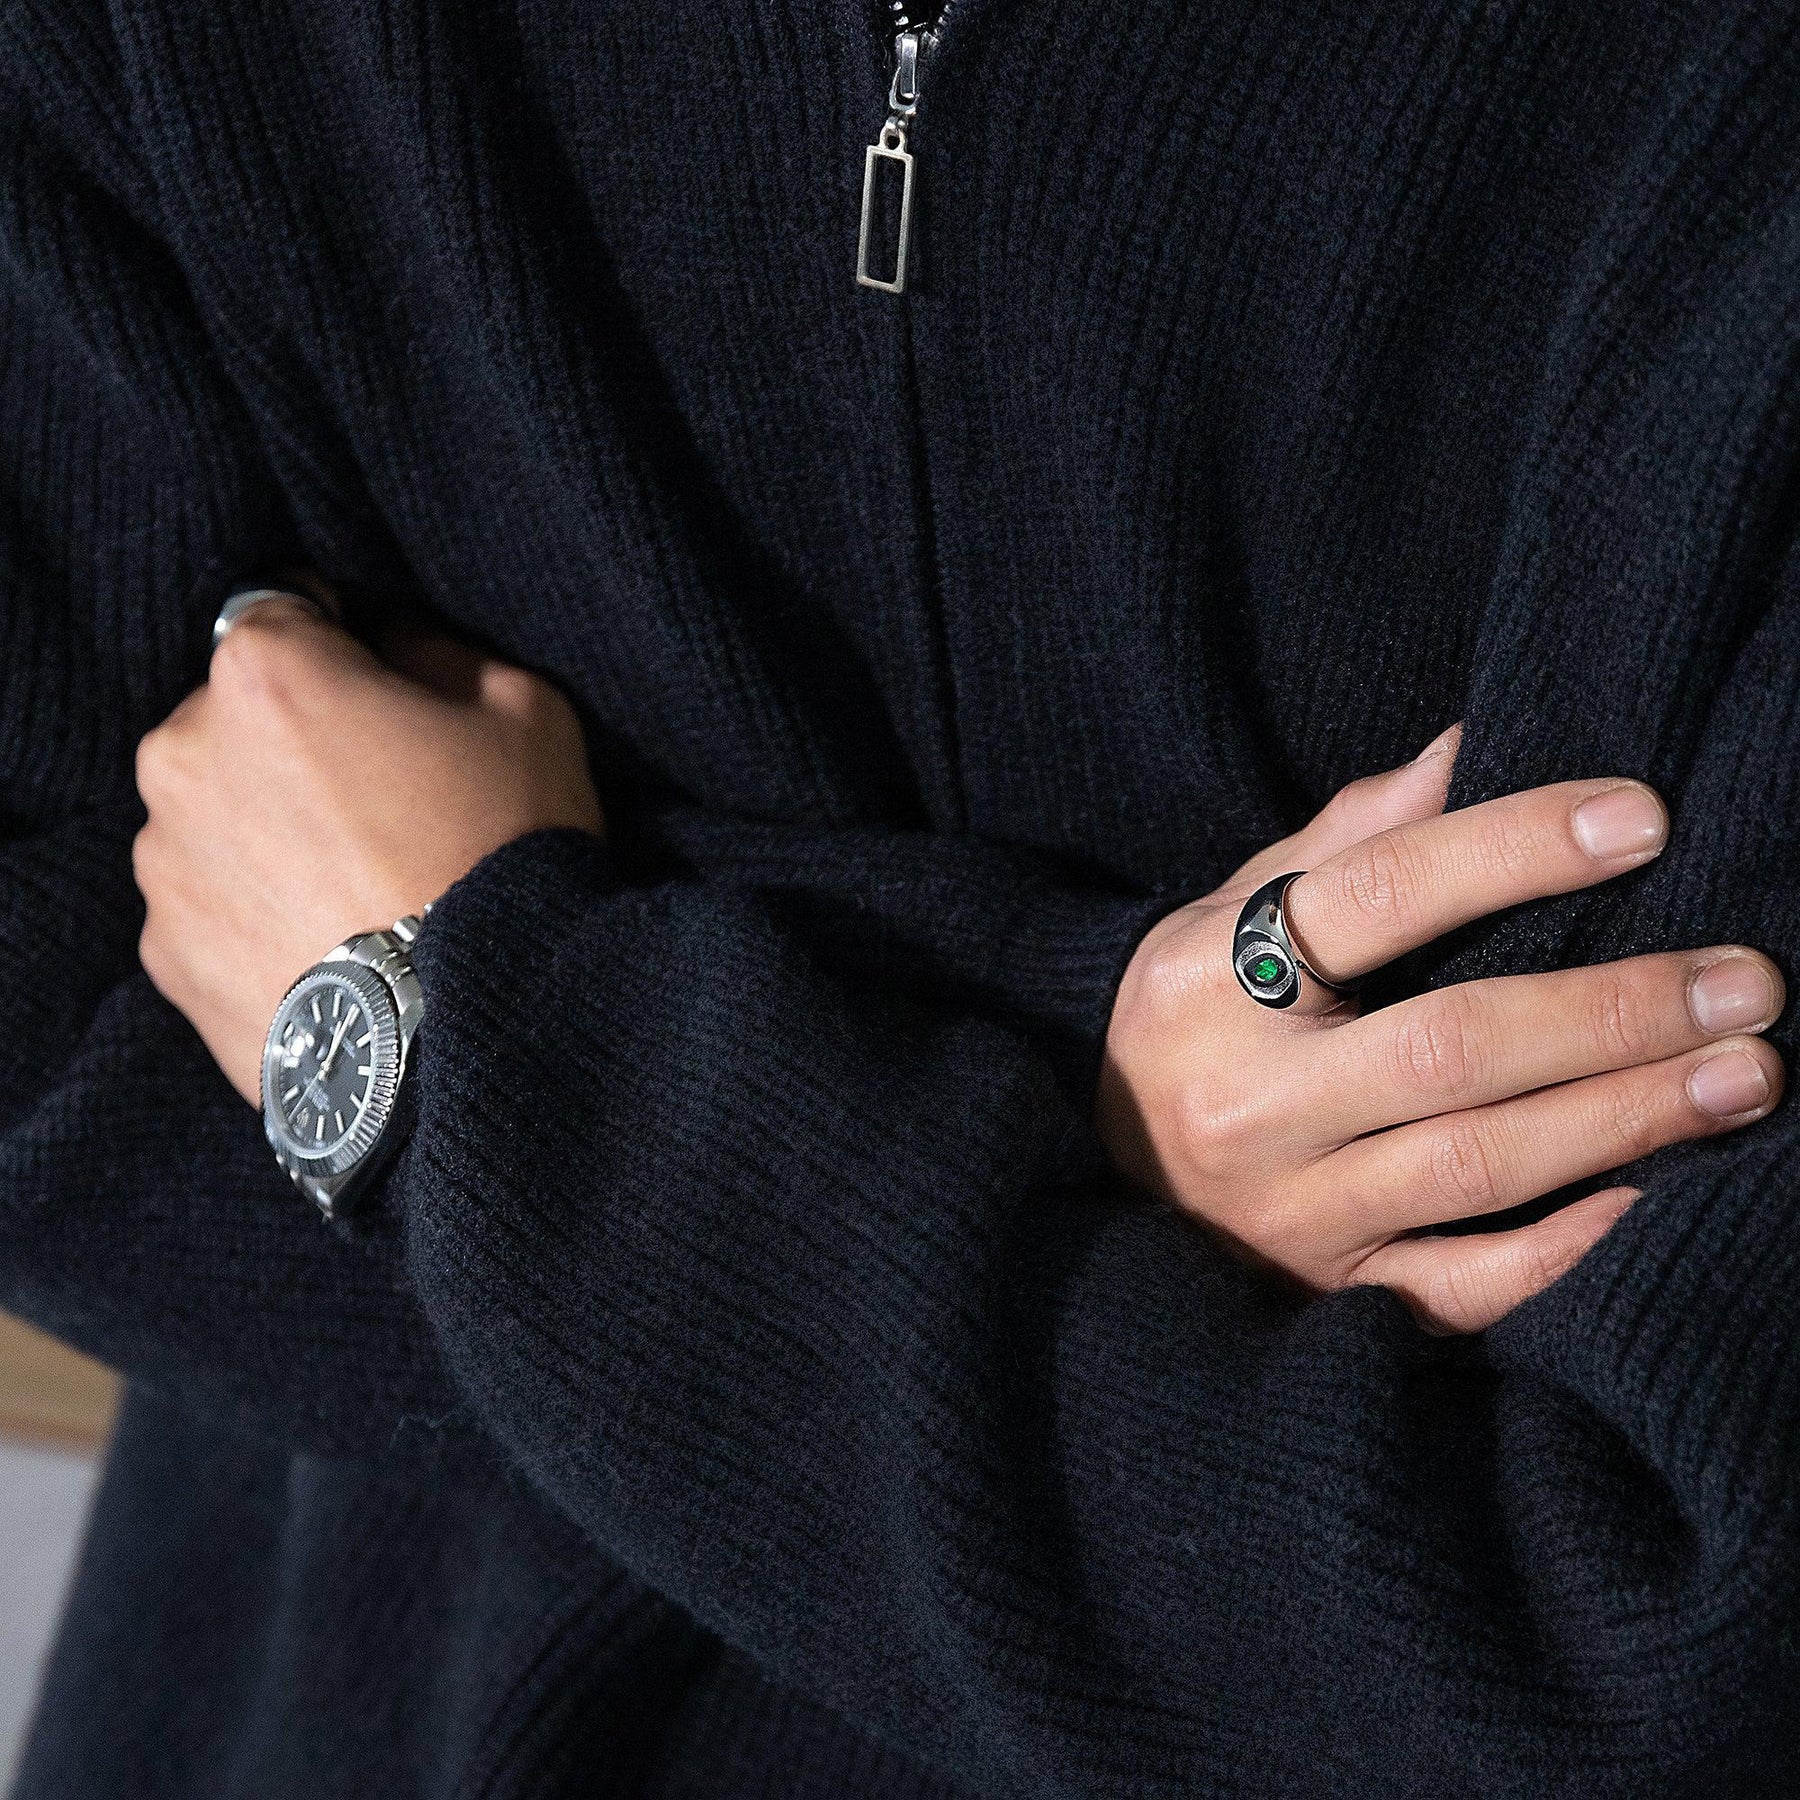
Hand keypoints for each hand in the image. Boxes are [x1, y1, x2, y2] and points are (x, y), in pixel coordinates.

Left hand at [134, 601, 602, 1104]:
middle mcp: (181, 754)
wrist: (477, 1028)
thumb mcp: (524, 711)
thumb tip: (390, 646)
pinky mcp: (166, 957)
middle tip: (389, 808)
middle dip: (298, 746)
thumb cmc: (504, 850)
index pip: (286, 613)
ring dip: (269, 832)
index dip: (346, 646)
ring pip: (217, 816)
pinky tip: (333, 946)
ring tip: (360, 891)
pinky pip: (211, 907)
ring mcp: (163, 864)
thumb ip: (436, 650)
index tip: (390, 694)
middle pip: (238, 721)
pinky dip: (256, 915)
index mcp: (263, 672)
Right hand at [1097, 726, 1786, 1333]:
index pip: (1376, 895)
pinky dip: (1564, 1247)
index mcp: (1206, 981)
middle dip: (1612, 1012)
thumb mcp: (1223, 914)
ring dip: (1625, 1118)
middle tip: (1747, 982)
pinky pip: (1464, 1286)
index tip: (1644, 820)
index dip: (1516, 850)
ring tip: (1746, 1075)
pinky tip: (1652, 1197)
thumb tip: (1470, 749)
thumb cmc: (1189, 1024)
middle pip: (1449, 1048)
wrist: (1108, 1182)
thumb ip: (1348, 840)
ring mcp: (1286, 1210)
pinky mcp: (1327, 1293)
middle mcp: (1242, 1101)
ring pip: (1475, 1166)